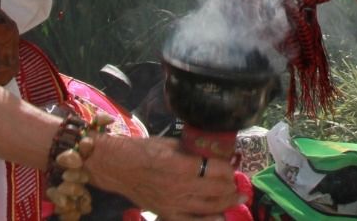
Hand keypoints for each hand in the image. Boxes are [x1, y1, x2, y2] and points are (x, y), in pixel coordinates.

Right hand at [87, 135, 243, 220]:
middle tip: (237, 183)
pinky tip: (221, 217)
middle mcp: (181, 187)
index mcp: (183, 166)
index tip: (232, 166)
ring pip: (209, 207)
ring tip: (237, 198)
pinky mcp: (167, 213)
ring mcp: (174, 204)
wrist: (119, 167)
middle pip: (217, 190)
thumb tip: (212, 152)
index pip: (216, 170)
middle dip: (231, 186)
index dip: (228, 169)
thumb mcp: (172, 144)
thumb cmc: (144, 150)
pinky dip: (209, 220)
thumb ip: (192, 151)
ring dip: (226, 202)